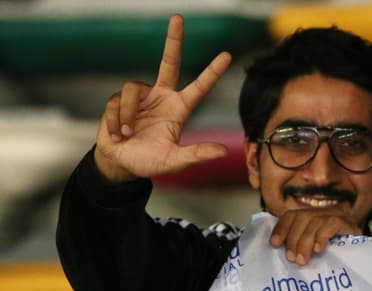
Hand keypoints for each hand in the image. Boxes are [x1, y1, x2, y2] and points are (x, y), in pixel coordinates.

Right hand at [93, 14, 231, 182]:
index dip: (212, 71)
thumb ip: (196, 155)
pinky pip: (116, 103)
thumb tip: (224, 152)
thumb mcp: (174, 161)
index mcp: (179, 109)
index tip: (227, 54)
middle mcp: (161, 97)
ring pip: (133, 89)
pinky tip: (118, 134)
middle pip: (169, 62)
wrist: (121, 164)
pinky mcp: (118, 99)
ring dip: (129, 115)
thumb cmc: (149, 162)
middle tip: (178, 17)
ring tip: (128, 134)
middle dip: (173, 40)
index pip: (200, 86)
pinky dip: (116, 122)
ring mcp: (140, 96)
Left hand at [269, 209, 364, 265]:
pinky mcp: (350, 224)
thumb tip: (281, 251)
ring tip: (303, 260)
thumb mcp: (317, 250)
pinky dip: (322, 236)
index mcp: (315, 218)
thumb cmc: (340, 258)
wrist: (368, 259)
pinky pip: (332, 224)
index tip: (274, 244)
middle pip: (302, 218)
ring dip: (305, 242)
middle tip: (292, 259)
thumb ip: (302, 245)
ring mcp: (339, 216)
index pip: (292, 215)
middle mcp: (325, 213)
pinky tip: (319, 250)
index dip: (281, 228)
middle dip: (293, 239)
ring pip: (314, 221)